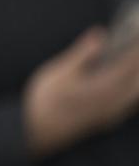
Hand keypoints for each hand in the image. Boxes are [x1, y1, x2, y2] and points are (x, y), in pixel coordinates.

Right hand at [23, 26, 138, 157]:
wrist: (37, 130)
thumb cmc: (45, 100)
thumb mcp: (59, 72)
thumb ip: (82, 54)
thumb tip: (100, 34)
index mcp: (104, 87)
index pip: (130, 64)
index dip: (137, 48)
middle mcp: (114, 101)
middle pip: (138, 79)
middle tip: (136, 44)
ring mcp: (113, 112)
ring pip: (136, 91)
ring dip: (137, 75)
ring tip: (132, 59)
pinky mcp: (109, 118)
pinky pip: (130, 101)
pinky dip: (133, 87)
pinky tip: (127, 81)